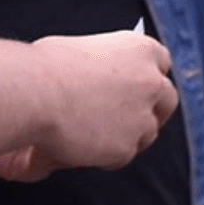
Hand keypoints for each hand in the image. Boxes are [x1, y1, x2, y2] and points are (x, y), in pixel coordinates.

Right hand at [0, 30, 177, 181]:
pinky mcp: (127, 148)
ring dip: (130, 134)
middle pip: (167, 99)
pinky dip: (107, 155)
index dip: (149, 74)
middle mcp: (150, 82)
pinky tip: (82, 147)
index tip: (139, 84)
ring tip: (96, 134)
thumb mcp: (82, 50)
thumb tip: (97, 81)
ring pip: (148, 132)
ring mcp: (142, 117)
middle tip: (133, 116)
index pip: (162, 62)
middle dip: (154, 109)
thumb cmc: (46, 66)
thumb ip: (103, 66)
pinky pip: (123, 155)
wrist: (36, 93)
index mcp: (140, 49)